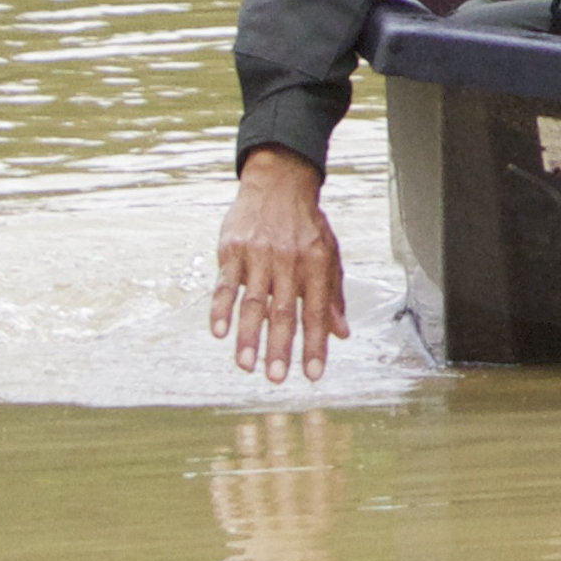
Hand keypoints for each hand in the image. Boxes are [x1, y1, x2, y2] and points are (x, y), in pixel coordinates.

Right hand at [211, 153, 347, 380]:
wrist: (279, 182)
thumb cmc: (306, 224)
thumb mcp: (329, 253)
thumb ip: (334, 294)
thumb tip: (341, 333)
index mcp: (316, 265)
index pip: (317, 312)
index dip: (315, 345)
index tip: (312, 374)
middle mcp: (289, 262)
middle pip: (284, 311)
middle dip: (280, 348)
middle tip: (276, 378)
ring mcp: (259, 256)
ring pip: (253, 302)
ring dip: (249, 336)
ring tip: (247, 366)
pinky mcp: (233, 250)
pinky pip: (225, 284)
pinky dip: (221, 309)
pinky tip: (218, 331)